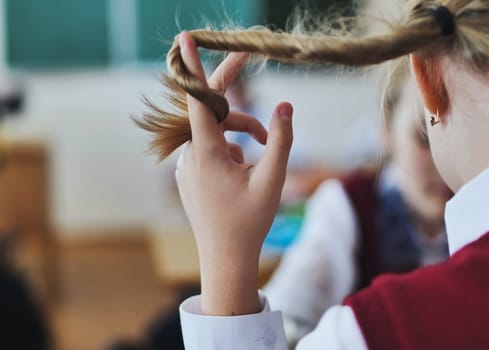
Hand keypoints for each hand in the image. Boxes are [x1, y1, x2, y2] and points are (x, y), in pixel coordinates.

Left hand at [174, 32, 293, 315]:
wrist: (225, 259)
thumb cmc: (250, 222)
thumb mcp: (273, 180)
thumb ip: (282, 140)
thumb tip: (286, 106)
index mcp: (208, 153)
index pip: (200, 101)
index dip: (196, 68)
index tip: (185, 40)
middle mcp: (192, 155)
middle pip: (215, 112)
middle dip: (238, 94)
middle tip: (248, 56)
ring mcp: (189, 166)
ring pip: (218, 133)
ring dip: (243, 132)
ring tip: (267, 151)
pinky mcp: (191, 175)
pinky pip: (212, 149)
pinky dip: (233, 149)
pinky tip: (246, 170)